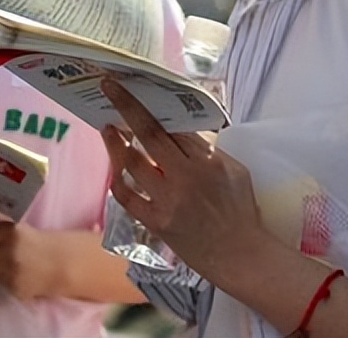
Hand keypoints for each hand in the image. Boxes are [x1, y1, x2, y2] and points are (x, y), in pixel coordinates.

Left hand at [100, 78, 265, 276]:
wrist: (240, 256)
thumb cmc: (240, 211)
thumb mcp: (234, 171)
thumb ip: (207, 149)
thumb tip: (180, 130)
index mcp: (208, 161)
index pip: (174, 126)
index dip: (150, 106)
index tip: (133, 90)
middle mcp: (186, 177)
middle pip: (150, 134)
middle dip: (127, 107)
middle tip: (109, 89)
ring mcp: (168, 200)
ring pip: (132, 163)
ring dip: (115, 143)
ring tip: (107, 129)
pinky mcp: (156, 222)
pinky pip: (127, 197)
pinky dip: (117, 180)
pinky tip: (114, 168)